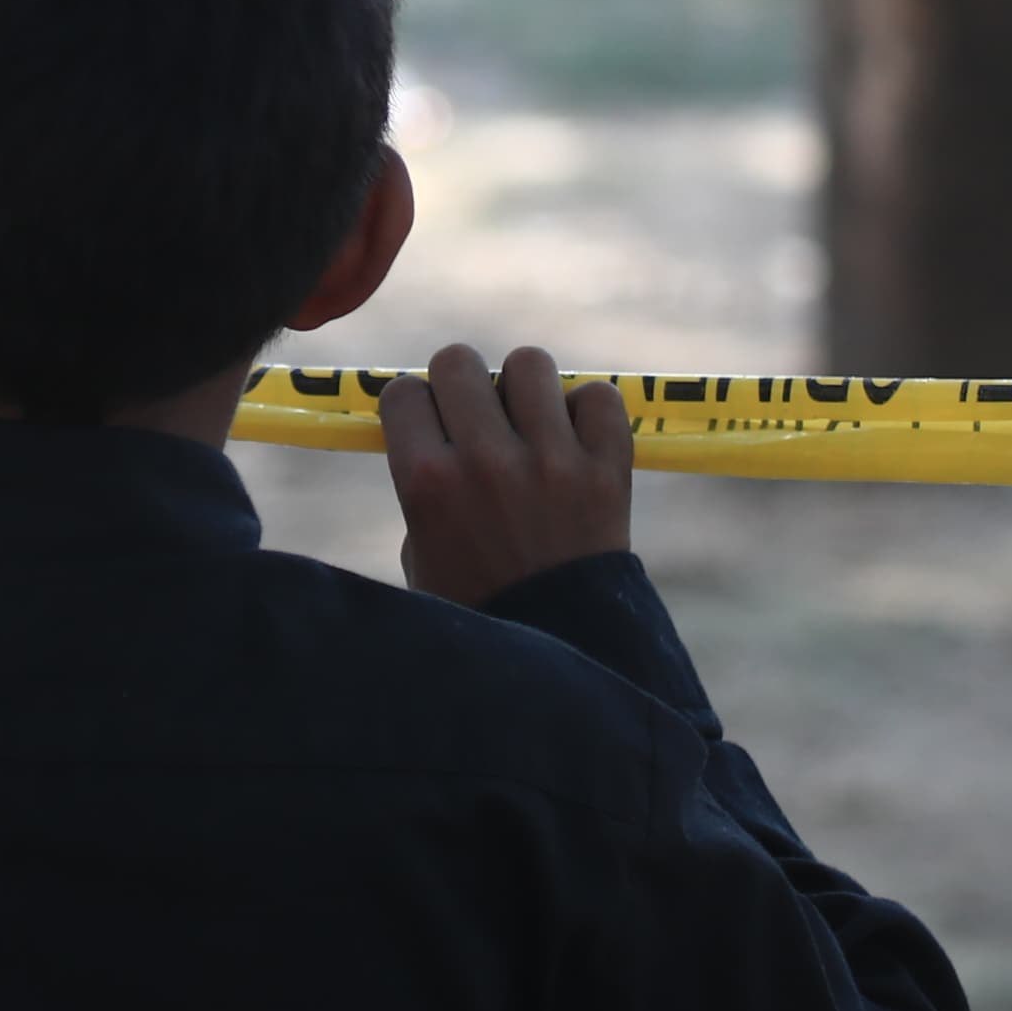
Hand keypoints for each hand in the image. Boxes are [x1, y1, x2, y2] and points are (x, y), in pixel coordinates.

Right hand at [380, 343, 633, 606]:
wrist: (561, 650)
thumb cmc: (480, 604)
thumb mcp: (422, 549)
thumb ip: (423, 484)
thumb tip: (435, 425)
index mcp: (426, 482)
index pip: (404, 391)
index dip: (416, 407)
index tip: (430, 426)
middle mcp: (484, 461)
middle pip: (458, 360)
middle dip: (463, 385)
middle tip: (479, 419)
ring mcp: (550, 461)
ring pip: (529, 363)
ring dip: (526, 388)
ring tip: (532, 425)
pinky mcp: (607, 469)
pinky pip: (597, 395)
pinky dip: (587, 411)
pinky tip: (576, 441)